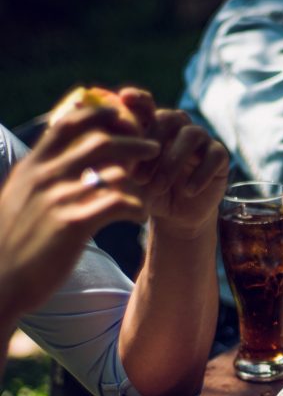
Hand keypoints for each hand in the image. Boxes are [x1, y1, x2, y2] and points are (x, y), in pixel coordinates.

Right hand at [0, 105, 159, 320]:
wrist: (1, 281)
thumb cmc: (14, 243)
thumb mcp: (19, 199)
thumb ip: (39, 178)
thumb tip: (58, 161)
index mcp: (32, 167)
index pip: (67, 124)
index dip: (98, 114)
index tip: (121, 115)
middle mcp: (45, 177)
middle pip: (100, 142)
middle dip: (133, 141)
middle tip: (154, 147)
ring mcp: (59, 199)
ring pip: (116, 173)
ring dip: (139, 180)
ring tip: (149, 191)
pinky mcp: (74, 224)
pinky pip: (120, 203)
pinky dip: (137, 207)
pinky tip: (140, 216)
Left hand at [123, 90, 228, 239]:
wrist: (176, 215)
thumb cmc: (147, 191)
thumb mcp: (128, 177)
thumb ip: (115, 156)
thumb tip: (90, 140)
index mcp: (154, 124)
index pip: (146, 104)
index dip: (138, 99)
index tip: (125, 98)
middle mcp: (178, 126)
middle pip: (167, 119)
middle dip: (151, 148)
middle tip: (138, 177)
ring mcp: (202, 139)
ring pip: (190, 136)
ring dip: (172, 163)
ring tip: (158, 188)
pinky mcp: (219, 156)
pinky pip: (213, 156)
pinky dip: (200, 174)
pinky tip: (188, 191)